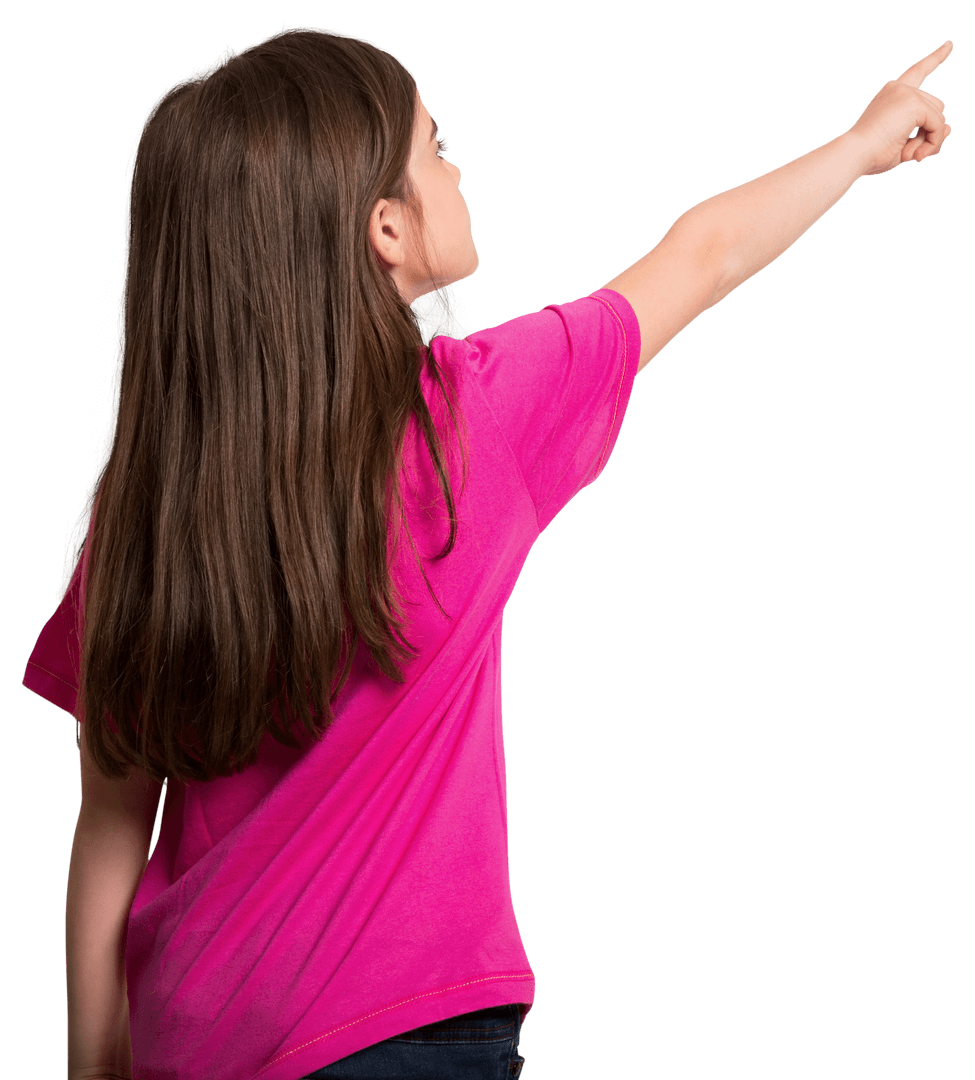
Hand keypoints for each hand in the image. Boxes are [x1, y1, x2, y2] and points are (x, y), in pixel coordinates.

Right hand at [847, 40, 952, 175]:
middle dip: (932, 132)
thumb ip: (925, 134)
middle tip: (916, 157)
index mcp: (891, 94)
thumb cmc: (871, 154)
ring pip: (939, 116)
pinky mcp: (913, 103)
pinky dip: (932, 143)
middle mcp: (899, 88)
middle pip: (935, 106)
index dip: (935, 58)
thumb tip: (950, 128)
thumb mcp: (902, 143)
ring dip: (931, 140)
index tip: (950, 44)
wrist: (854, 154)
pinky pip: (938, 125)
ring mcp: (906, 93)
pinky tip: (915, 156)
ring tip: (913, 157)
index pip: (917, 72)